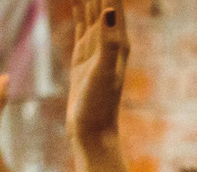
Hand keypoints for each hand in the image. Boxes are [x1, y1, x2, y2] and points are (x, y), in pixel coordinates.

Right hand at [67, 0, 130, 147]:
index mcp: (117, 39)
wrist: (92, 133)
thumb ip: (106, 40)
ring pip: (91, 7)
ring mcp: (97, 46)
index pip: (112, 0)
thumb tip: (108, 8)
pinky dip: (78, 6)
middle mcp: (110, 39)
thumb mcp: (102, 72)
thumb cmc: (98, 107)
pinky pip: (82, 23)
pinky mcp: (84, 55)